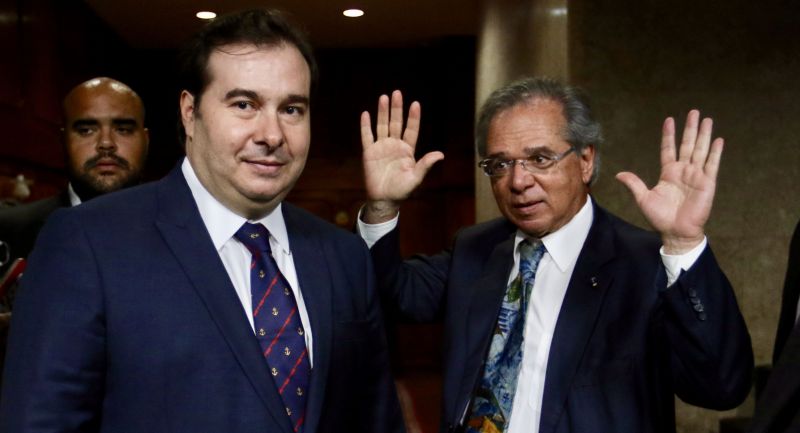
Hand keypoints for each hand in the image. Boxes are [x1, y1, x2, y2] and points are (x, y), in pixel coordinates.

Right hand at [360, 90, 443, 222]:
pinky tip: (366, 114)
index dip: (413, 118)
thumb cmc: (401, 190)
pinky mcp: (369, 152)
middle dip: (397, 108)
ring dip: (382, 112)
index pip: (411, 130)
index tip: (415, 104)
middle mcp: (395, 145)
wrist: (384, 199)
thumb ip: (425, 165)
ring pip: (382, 126)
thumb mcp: (415, 178)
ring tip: (383, 97)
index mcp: (407, 150)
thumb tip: (440, 155)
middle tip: (397, 93)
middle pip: (396, 123)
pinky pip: (367, 136)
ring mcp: (382, 147)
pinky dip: (366, 126)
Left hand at [616, 110, 722, 253]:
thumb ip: (634, 184)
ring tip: (707, 119)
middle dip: (690, 128)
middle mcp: (683, 171)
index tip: (670, 119)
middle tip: (694, 112)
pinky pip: (712, 165)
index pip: (669, 148)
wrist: (675, 232)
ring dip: (704, 135)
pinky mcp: (707, 183)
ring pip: (700, 150)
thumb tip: (618, 175)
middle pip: (687, 144)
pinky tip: (718, 140)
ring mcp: (696, 176)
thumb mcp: (643, 198)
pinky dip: (715, 152)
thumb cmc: (660, 218)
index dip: (669, 135)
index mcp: (668, 173)